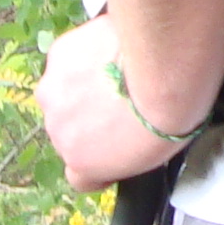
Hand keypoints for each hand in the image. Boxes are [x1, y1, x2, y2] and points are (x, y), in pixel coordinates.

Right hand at [39, 15, 196, 193]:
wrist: (164, 68)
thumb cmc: (169, 114)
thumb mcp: (153, 156)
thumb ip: (124, 154)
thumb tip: (128, 142)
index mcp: (82, 164)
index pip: (80, 175)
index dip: (100, 158)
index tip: (116, 144)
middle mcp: (58, 131)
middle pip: (71, 128)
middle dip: (93, 116)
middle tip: (125, 99)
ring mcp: (54, 92)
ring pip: (66, 91)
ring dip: (86, 84)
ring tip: (121, 71)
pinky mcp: (59, 55)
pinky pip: (71, 57)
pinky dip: (88, 53)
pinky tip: (114, 49)